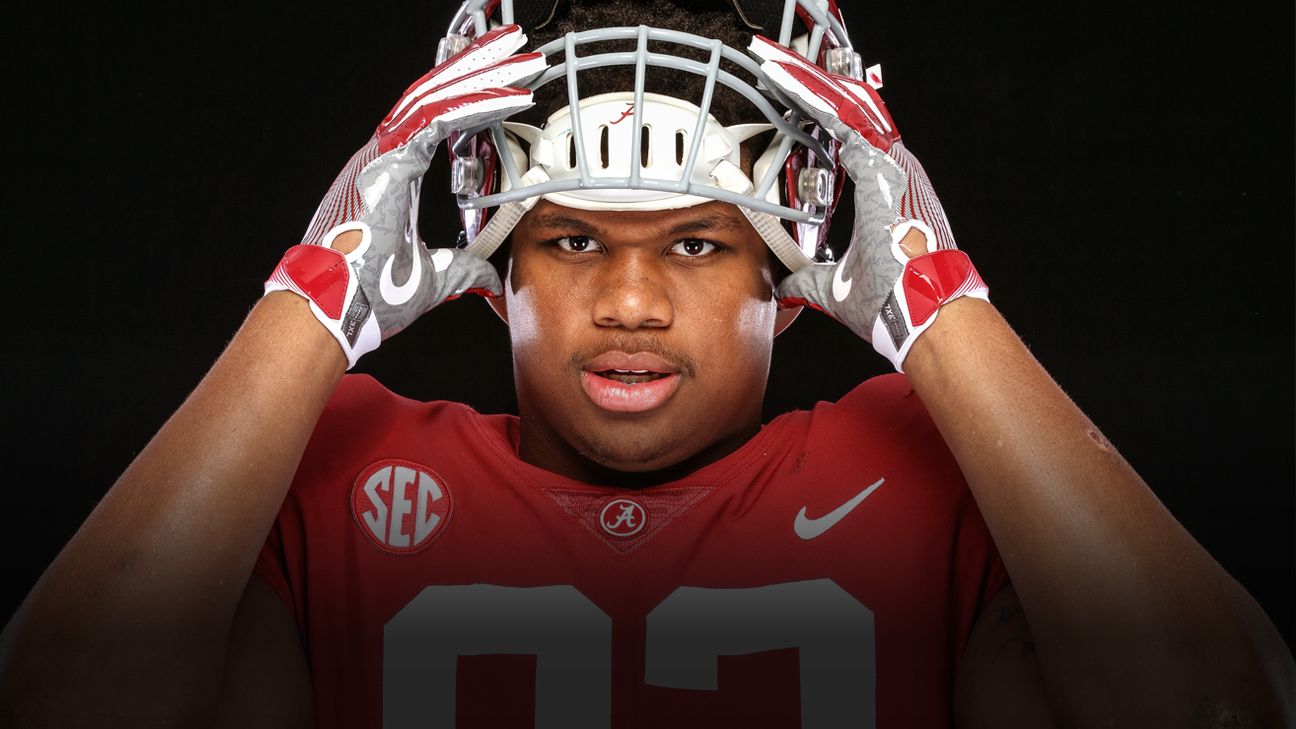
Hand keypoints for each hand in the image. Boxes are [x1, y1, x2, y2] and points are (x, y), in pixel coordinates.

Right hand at [265, 25, 546, 367]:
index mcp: (392, 173)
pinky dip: (474, 104)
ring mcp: (382, 154)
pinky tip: (507, 94)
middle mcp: (385, 155)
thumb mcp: (433, 278)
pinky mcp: (387, 162)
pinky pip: (436, 119)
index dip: (473, 95)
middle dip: (481, 67)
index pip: (437, 118)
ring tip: (520, 54)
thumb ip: (463, 269)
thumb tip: (490, 276)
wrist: (334, 311)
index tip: (508, 84)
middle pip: (439, 94)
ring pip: (438, 95)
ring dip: (483, 73)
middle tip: (520, 47)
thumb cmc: (367, 295)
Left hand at [749, 36, 986, 370]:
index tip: (806, 108)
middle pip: (852, 119)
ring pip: (850, 113)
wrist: (921, 308)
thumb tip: (785, 287)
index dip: (829, 125)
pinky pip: (849, 124)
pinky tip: (797, 83)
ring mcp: (894, 168)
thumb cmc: (893, 300)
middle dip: (817, 94)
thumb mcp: (835, 287)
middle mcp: (894, 174)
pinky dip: (823, 104)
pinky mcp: (886, 169)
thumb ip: (808, 279)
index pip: (853, 148)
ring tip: (784, 66)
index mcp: (887, 196)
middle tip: (784, 69)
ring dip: (815, 90)